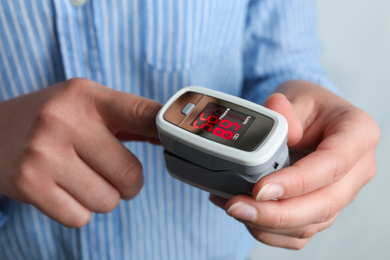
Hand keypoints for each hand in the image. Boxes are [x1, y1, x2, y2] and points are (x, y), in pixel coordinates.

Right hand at [0, 78, 161, 226]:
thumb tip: (171, 137)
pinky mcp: (28, 184)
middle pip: (131, 174)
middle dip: (128, 183)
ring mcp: (44, 153)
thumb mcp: (88, 106)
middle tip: (110, 173)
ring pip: (108, 201)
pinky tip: (62, 190)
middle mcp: (65, 120)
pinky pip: (80, 217)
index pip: (143, 113)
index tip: (180, 142)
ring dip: (102, 198)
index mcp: (88, 96)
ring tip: (81, 178)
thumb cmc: (53, 120)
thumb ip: (130, 120)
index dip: (167, 130)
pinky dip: (79, 210)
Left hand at [210, 80, 379, 248]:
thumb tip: (275, 114)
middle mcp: (356, 170)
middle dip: (276, 214)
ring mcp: (341, 194)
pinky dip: (269, 231)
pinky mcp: (321, 209)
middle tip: (237, 206)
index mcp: (358, 135)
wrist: (311, 119)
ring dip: (268, 224)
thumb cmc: (308, 107)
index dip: (296, 182)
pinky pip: (299, 233)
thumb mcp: (298, 96)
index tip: (260, 189)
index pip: (332, 165)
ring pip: (309, 224)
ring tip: (233, 208)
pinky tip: (244, 216)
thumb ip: (287, 108)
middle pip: (323, 204)